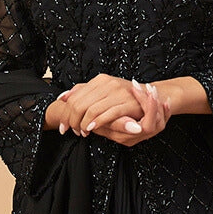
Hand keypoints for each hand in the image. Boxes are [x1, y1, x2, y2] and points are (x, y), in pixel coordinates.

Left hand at [55, 74, 172, 145]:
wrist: (150, 95)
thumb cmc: (123, 98)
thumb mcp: (101, 93)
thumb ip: (83, 94)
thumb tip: (62, 97)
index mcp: (99, 80)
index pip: (74, 97)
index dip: (66, 113)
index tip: (63, 127)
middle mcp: (106, 83)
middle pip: (79, 104)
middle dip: (72, 121)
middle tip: (72, 132)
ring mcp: (117, 91)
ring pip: (91, 109)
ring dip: (84, 124)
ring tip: (83, 132)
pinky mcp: (127, 102)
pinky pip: (108, 113)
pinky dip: (97, 122)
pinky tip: (92, 129)